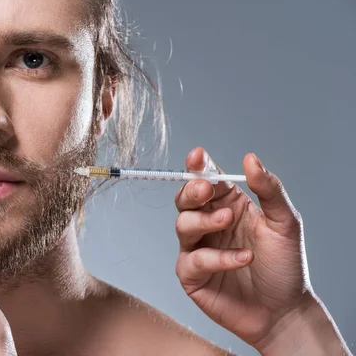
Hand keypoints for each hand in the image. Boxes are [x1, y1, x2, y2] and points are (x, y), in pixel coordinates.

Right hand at [174, 147, 312, 349]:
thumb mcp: (285, 223)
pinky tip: (243, 259)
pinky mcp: (192, 275)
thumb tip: (250, 159)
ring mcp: (198, 249)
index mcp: (229, 205)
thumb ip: (269, 190)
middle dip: (191, 191)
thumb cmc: (283, 266)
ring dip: (204, 221)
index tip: (197, 156)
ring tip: (229, 222)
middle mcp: (209, 224)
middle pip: (184, 199)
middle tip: (206, 191)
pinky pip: (193, 260)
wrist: (284, 311)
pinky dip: (217, 258)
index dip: (197, 166)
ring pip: (182, 225)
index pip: (207, 179)